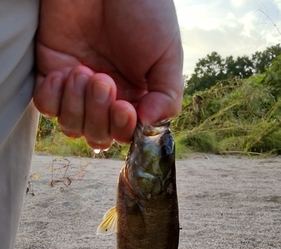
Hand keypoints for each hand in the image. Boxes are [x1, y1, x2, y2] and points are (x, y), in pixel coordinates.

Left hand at [33, 0, 182, 148]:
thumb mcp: (168, 54)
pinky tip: (64, 72)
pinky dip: (53, 98)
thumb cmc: (143, 9)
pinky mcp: (52, 73)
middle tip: (103, 79)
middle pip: (97, 136)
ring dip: (77, 105)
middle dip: (98, 116)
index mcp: (135, 96)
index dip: (122, 130)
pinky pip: (46, 107)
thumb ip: (167, 95)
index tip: (125, 108)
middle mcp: (106, 97)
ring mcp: (78, 88)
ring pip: (71, 127)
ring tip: (83, 71)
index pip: (125, 134)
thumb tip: (150, 124)